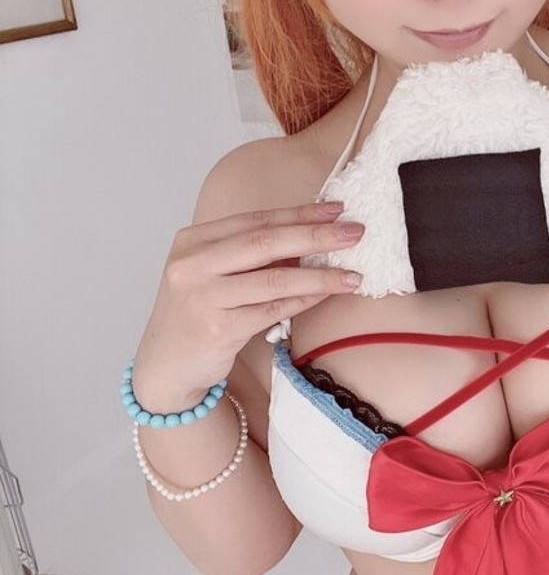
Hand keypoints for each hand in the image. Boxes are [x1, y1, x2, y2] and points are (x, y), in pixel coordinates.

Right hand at [132, 202, 364, 409]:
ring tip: (353, 274)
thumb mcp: (215, 273)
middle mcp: (193, 264)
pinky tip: (327, 294)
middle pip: (265, 243)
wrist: (166, 364)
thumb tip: (314, 236)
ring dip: (320, 275)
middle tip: (355, 233)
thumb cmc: (198, 312)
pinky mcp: (218, 329)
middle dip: (316, 236)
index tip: (337, 210)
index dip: (300, 214)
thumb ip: (252, 255)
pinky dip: (304, 300)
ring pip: (274, 279)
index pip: (256, 220)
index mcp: (193, 240)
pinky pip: (273, 310)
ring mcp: (203, 297)